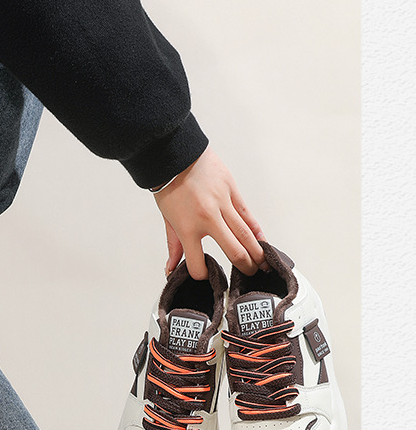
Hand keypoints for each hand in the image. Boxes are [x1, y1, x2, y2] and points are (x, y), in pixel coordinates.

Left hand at [154, 146, 265, 279]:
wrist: (175, 153)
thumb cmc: (169, 185)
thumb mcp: (167, 220)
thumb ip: (173, 246)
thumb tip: (171, 269)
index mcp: (187, 228)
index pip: (198, 264)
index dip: (202, 274)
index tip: (205, 275)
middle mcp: (207, 218)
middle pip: (233, 251)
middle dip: (244, 266)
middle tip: (249, 275)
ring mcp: (222, 203)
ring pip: (246, 234)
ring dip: (256, 252)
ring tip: (262, 263)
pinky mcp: (231, 190)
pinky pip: (248, 215)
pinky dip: (256, 230)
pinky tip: (262, 241)